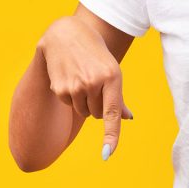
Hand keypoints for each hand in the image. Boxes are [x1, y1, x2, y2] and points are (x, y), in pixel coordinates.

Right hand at [38, 16, 132, 160]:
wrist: (67, 34)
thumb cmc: (96, 56)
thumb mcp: (112, 71)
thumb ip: (118, 98)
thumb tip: (128, 119)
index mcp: (113, 77)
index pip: (112, 112)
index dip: (111, 134)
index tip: (107, 153)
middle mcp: (94, 83)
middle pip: (98, 114)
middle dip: (98, 104)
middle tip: (94, 83)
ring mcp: (75, 86)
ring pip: (83, 112)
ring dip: (84, 102)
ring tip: (82, 77)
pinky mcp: (60, 89)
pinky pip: (70, 105)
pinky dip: (71, 97)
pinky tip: (70, 78)